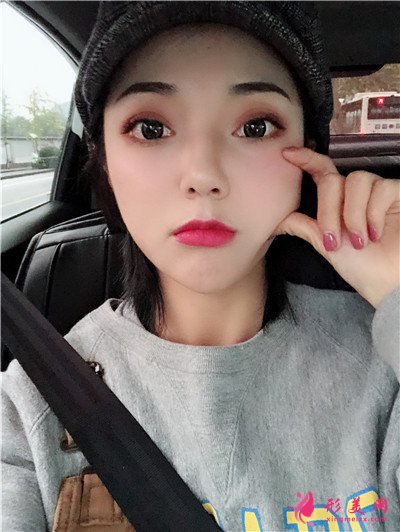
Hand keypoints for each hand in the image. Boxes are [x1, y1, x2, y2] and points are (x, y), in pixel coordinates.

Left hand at [271, 146, 399, 308]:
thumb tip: (275, 220)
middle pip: (334, 180)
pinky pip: (382, 189)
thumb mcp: (325, 245)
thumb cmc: (361, 266)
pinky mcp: (398, 194)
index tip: (287, 154)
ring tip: (360, 241)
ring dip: (353, 214)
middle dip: (329, 211)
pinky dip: (374, 213)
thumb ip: (303, 226)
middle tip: (333, 240)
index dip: (306, 159)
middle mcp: (356, 194)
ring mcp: (378, 193)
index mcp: (338, 203)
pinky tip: (376, 233)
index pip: (322, 172)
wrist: (387, 282)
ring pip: (357, 180)